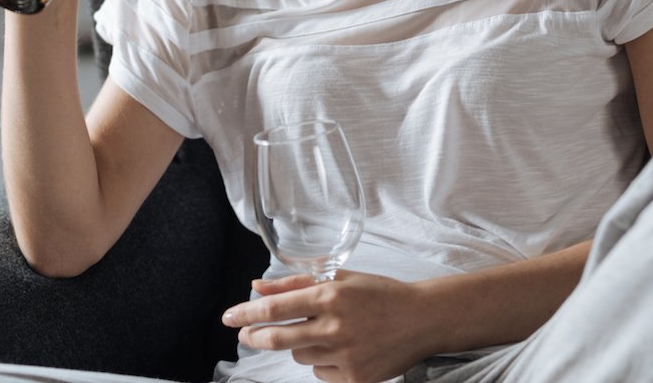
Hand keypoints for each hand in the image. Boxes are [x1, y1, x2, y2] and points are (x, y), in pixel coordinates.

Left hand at [222, 272, 431, 382]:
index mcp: (330, 296)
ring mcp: (346, 356)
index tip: (228, 317)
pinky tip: (344, 349)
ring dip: (301, 345)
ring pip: (301, 356)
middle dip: (255, 337)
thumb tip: (257, 287)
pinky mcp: (355, 379)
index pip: (276, 308)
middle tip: (245, 335)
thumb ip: (296, 284)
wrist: (423, 319)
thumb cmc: (381, 294)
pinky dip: (324, 362)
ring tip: (324, 333)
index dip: (247, 314)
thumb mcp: (340, 279)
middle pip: (279, 339)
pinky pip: (321, 373)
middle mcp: (335, 327)